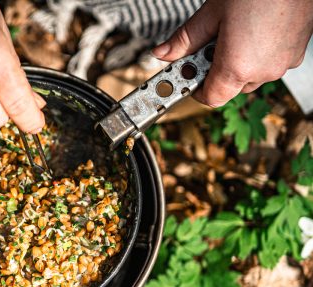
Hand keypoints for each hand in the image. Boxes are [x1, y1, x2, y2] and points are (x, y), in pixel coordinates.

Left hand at [152, 0, 312, 106]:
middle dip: (216, 71)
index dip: (196, 89)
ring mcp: (284, 63)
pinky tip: (253, 30)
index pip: (211, 98)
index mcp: (238, 67)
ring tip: (234, 32)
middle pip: (231, 87)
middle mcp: (264, 71)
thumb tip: (162, 54)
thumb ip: (185, 40)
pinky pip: (271, 63)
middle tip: (210, 44)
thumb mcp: (212, 13)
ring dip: (238, 63)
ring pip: (252, 76)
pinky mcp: (297, 52)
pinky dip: (259, 54)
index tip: (189, 73)